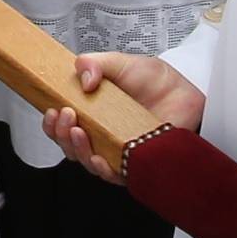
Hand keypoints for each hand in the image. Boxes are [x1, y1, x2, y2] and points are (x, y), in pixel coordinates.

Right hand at [41, 52, 204, 183]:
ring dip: (76, 149)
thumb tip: (82, 80)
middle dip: (59, 133)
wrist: (185, 92)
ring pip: (86, 161)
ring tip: (77, 131)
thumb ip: (94, 63)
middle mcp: (100, 134)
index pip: (61, 125)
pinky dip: (102, 168)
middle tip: (65, 116)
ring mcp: (116, 150)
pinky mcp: (134, 163)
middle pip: (68, 146)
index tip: (51, 110)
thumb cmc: (154, 80)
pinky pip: (113, 175)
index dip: (51, 123)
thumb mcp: (119, 63)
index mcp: (90, 112)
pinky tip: (97, 156)